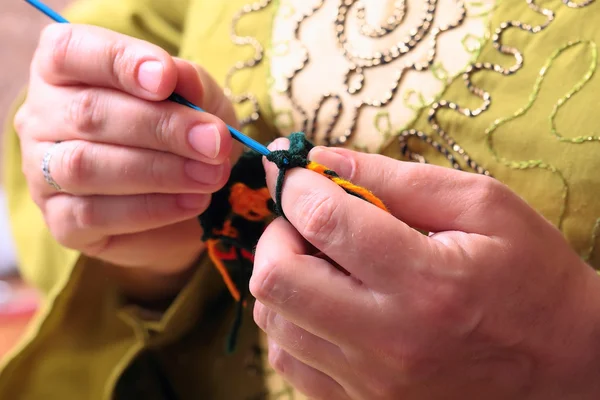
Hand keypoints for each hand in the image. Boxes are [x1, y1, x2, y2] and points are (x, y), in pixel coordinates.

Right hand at [15, 24, 238, 299]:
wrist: (187, 196)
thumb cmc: (183, 133)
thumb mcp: (198, 98)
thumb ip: (189, 82)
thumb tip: (179, 78)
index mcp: (64, 69)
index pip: (71, 51)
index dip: (119, 62)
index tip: (166, 79)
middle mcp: (42, 117)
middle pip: (87, 113)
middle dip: (161, 127)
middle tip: (214, 142)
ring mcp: (43, 172)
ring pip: (85, 167)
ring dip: (159, 172)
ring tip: (210, 175)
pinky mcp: (61, 221)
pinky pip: (94, 215)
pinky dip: (152, 209)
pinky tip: (192, 202)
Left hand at [251, 141, 599, 398]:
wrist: (562, 360)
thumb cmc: (528, 273)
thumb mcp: (481, 206)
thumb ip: (395, 179)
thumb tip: (322, 158)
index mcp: (427, 281)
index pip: (325, 221)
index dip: (296, 185)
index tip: (294, 170)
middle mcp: (390, 340)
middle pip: (278, 277)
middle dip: (278, 233)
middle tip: (305, 219)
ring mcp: (372, 383)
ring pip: (275, 320)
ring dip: (284, 276)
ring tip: (322, 261)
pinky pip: (288, 361)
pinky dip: (294, 322)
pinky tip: (327, 302)